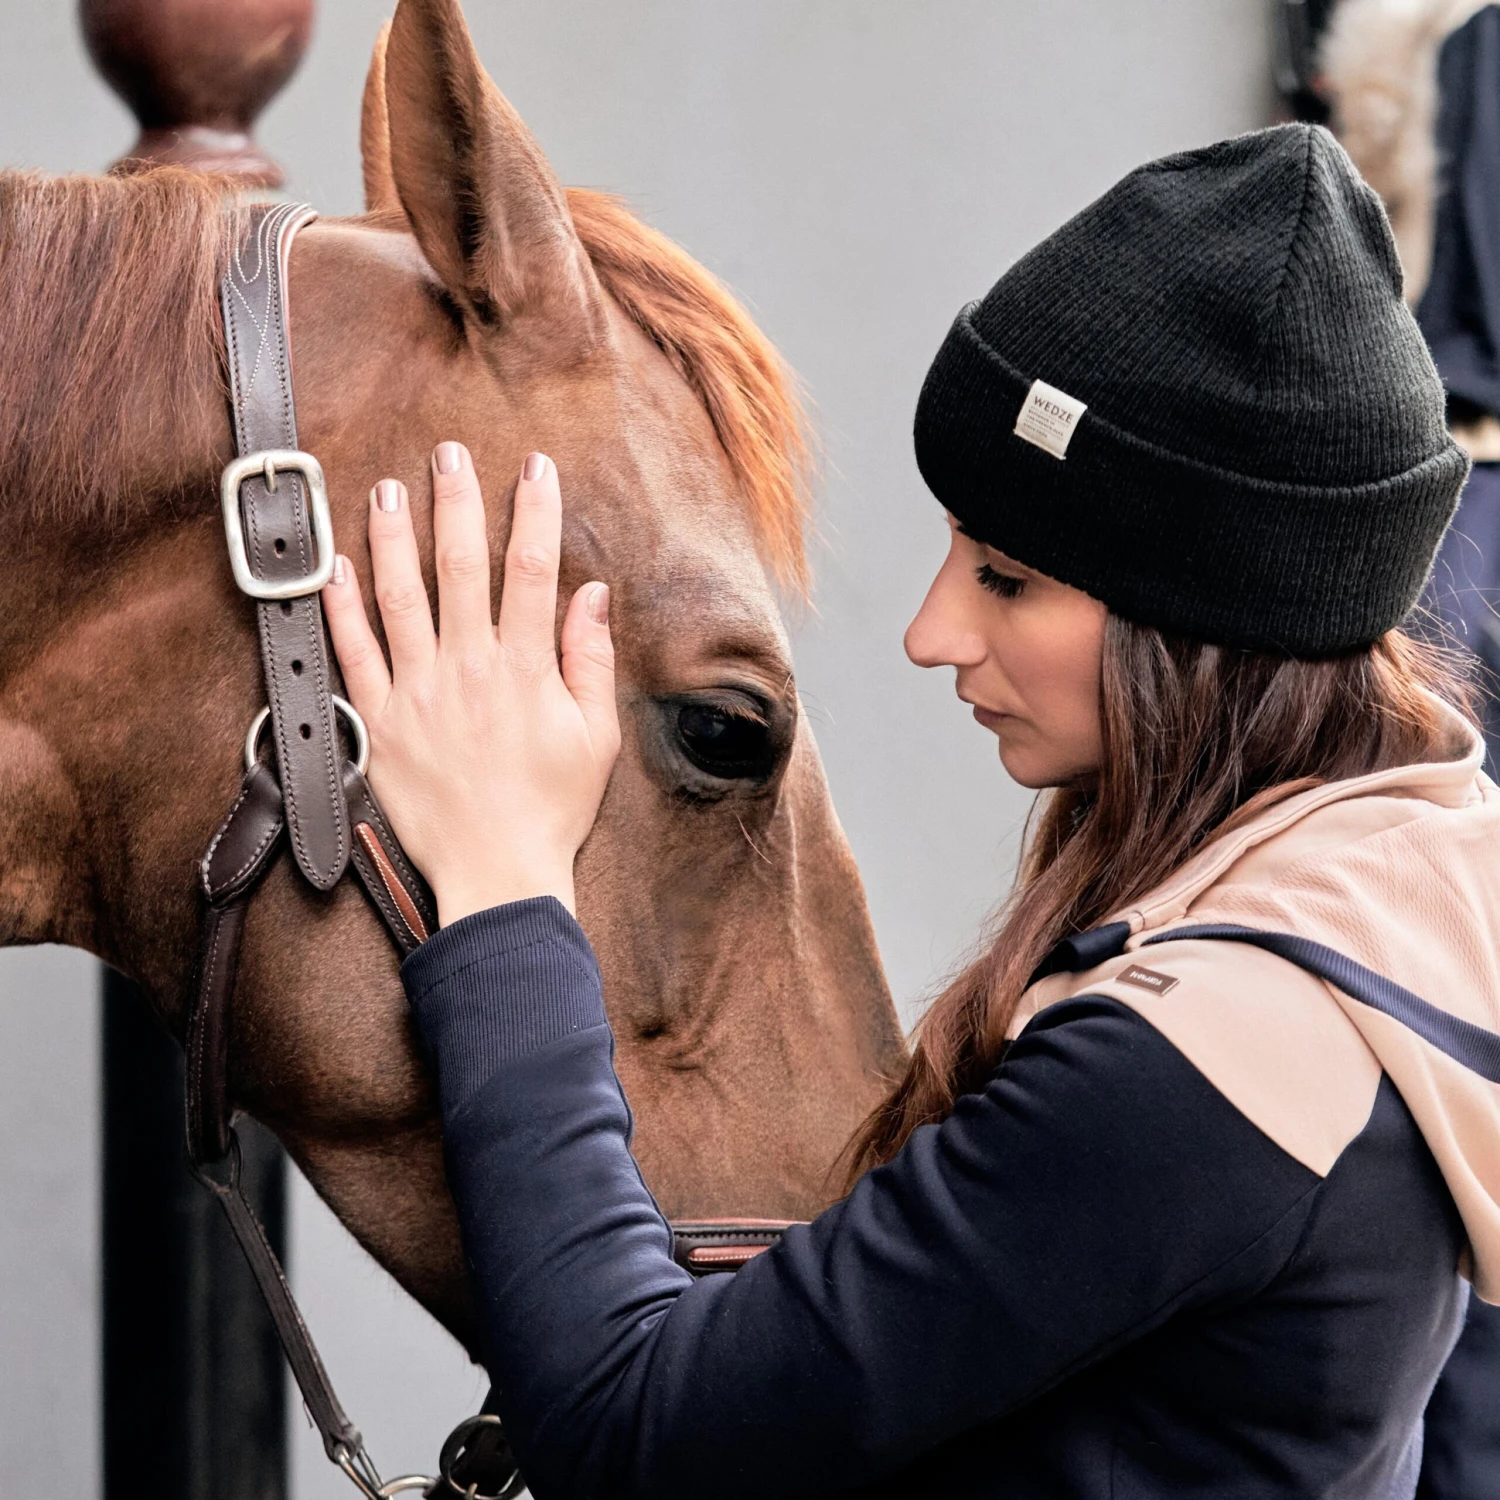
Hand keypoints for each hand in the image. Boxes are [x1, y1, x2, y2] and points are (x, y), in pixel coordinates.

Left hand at [323, 443, 619, 924]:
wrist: (497, 876)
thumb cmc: (552, 810)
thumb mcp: (595, 737)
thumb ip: (591, 660)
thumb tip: (593, 594)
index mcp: (526, 671)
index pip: (532, 571)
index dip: (535, 512)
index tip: (534, 468)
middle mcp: (469, 671)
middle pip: (460, 568)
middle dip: (457, 503)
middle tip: (450, 452)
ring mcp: (417, 695)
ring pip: (399, 598)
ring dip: (393, 538)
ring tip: (388, 489)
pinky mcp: (378, 724)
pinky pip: (353, 656)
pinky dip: (341, 610)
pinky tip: (334, 567)